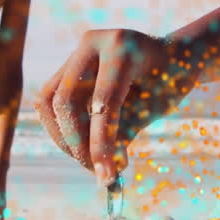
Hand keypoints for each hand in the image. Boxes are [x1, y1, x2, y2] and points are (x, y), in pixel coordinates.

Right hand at [34, 29, 188, 185]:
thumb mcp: (155, 107)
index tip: (107, 177)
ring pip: (48, 101)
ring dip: (63, 138)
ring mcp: (76, 51)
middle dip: (77, 143)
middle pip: (65, 100)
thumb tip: (103, 171)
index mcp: (122, 47)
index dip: (101, 144)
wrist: (170, 54)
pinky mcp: (67, 65)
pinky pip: (49, 100)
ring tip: (90, 160)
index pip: (103, 103)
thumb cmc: (170, 80)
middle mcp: (92, 43)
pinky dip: (61, 127)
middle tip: (97, 171)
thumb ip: (126, 133)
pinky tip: (83, 144)